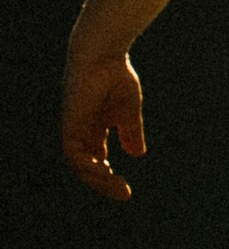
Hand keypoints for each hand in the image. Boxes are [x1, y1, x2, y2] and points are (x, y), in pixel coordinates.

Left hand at [63, 47, 146, 202]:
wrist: (103, 55)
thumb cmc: (116, 77)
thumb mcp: (128, 111)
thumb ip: (130, 132)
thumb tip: (138, 154)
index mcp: (94, 128)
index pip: (97, 159)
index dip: (109, 176)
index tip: (126, 189)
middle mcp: (81, 132)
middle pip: (88, 166)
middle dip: (105, 182)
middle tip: (124, 193)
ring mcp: (74, 130)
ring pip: (80, 166)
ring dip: (98, 179)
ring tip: (117, 187)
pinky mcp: (70, 126)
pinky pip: (75, 155)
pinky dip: (89, 166)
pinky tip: (106, 171)